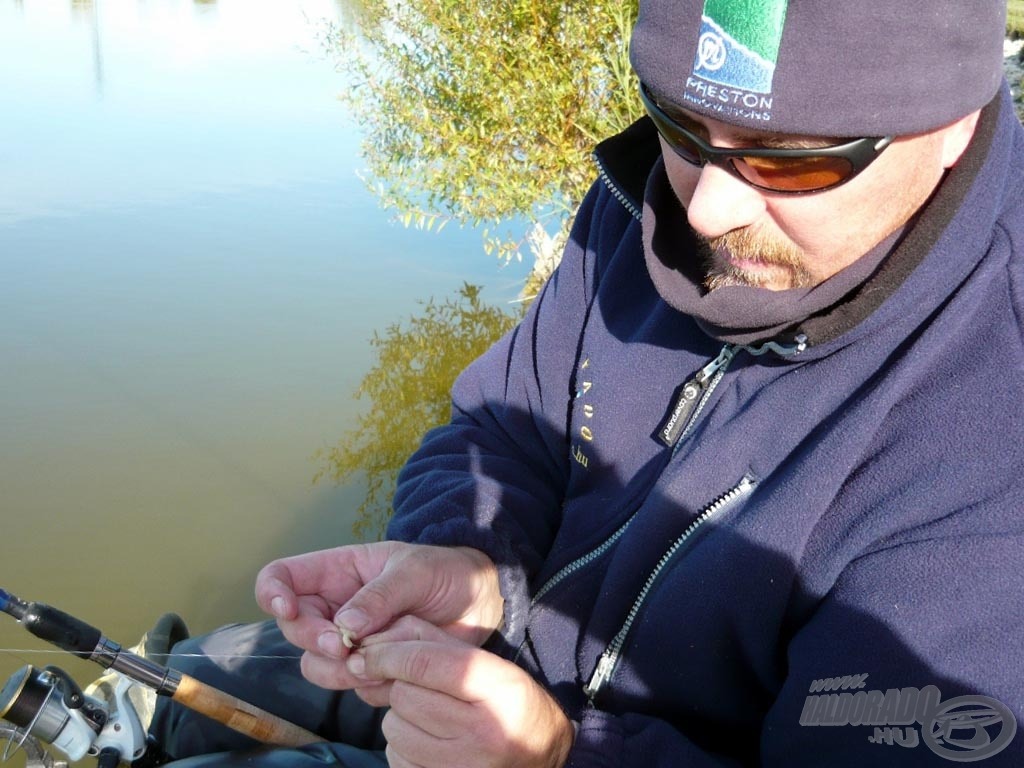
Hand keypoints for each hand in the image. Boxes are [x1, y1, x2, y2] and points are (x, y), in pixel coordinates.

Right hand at [254, 542, 503, 687]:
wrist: (480, 602)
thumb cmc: (445, 573)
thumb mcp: (415, 571)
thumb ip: (381, 595)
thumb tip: (344, 625)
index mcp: (338, 572)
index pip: (281, 577)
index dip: (272, 593)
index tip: (288, 610)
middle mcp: (335, 607)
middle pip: (294, 629)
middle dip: (315, 640)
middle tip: (345, 646)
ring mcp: (350, 641)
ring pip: (317, 665)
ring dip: (338, 669)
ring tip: (376, 660)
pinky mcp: (370, 669)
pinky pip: (352, 686)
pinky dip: (370, 683)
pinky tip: (400, 668)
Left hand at [347, 617, 574, 767]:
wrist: (541, 757)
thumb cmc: (509, 703)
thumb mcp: (488, 664)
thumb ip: (436, 644)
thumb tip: (375, 641)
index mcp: (498, 688)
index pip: (424, 663)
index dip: (387, 655)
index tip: (366, 653)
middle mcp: (485, 731)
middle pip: (405, 695)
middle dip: (401, 686)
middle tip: (419, 688)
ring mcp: (464, 766)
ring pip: (395, 729)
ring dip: (401, 718)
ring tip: (430, 717)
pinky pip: (397, 758)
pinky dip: (403, 747)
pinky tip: (429, 743)